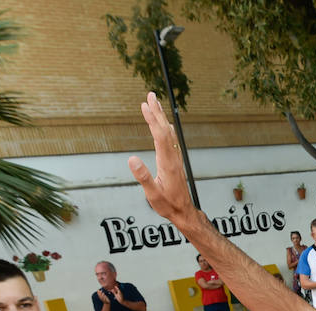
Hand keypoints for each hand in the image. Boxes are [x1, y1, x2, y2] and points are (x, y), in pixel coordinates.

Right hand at [129, 93, 210, 232]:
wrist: (183, 211)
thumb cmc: (168, 205)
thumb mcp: (152, 194)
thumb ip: (143, 177)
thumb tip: (131, 159)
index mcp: (167, 163)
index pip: (160, 136)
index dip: (152, 120)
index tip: (145, 106)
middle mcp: (173, 157)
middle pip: (165, 130)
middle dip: (157, 111)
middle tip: (150, 95)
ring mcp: (175, 158)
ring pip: (169, 133)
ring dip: (161, 117)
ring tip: (155, 103)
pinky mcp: (175, 161)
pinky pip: (171, 139)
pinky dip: (165, 127)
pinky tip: (164, 124)